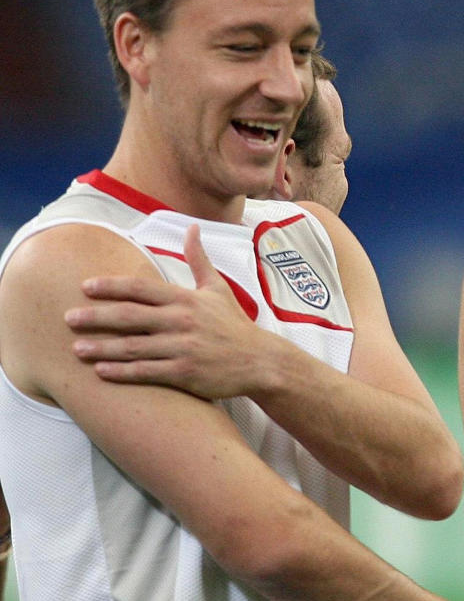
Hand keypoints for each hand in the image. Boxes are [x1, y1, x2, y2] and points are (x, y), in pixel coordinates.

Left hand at [65, 224, 276, 397]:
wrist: (259, 360)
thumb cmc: (234, 324)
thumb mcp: (217, 288)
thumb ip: (198, 259)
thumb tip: (191, 227)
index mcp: (186, 299)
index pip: (142, 288)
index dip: (112, 286)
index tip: (85, 286)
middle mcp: (182, 321)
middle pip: (130, 316)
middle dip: (96, 316)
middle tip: (68, 317)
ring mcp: (183, 348)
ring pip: (133, 347)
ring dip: (102, 347)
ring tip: (76, 348)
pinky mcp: (185, 373)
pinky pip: (147, 372)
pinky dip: (122, 372)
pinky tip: (101, 371)